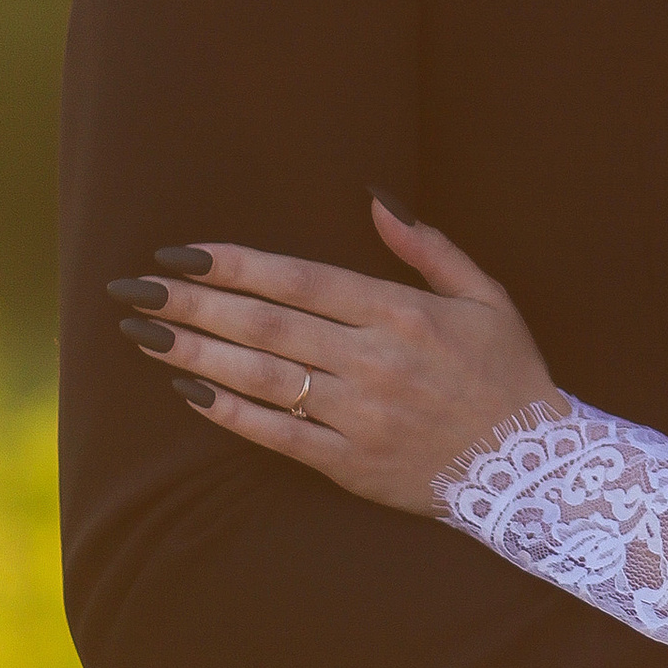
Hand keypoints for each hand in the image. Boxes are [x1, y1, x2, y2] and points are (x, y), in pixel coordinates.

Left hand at [108, 197, 554, 510]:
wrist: (534, 469)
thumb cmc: (507, 374)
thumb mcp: (485, 297)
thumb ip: (427, 246)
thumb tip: (374, 198)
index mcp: (400, 312)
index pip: (297, 279)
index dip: (232, 264)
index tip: (178, 253)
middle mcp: (372, 360)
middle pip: (264, 325)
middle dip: (191, 305)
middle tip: (133, 290)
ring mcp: (357, 415)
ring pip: (261, 377)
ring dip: (195, 354)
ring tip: (143, 335)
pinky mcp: (349, 463)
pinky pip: (277, 434)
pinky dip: (230, 413)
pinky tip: (188, 391)